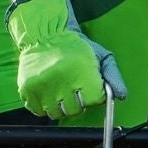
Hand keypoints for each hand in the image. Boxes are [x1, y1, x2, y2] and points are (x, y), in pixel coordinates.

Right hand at [6, 0, 127, 119]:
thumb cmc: (76, 47)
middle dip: (79, 102)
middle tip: (74, 88)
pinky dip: (44, 107)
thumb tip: (121, 96)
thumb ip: (113, 76)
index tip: (90, 88)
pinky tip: (48, 94)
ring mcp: (42, 85)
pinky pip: (38, 111)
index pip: (95, 99)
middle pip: (76, 109)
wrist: (44, 34)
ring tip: (61, 91)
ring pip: (57, 114)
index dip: (95, 95)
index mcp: (82, 69)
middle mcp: (61, 78)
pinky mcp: (27, 88)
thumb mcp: (100, 55)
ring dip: (61, 106)